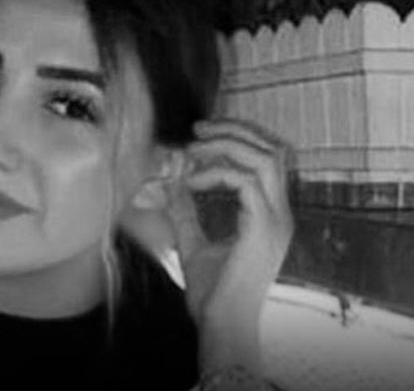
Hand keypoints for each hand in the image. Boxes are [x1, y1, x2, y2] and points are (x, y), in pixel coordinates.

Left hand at [166, 118, 294, 374]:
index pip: (268, 159)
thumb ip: (187, 213)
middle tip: (199, 129)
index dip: (236, 140)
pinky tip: (191, 183)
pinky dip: (216, 174)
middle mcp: (281, 213)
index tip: (199, 138)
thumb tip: (172, 183)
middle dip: (235, 131)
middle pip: (273, 150)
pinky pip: (247, 182)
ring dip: (227, 147)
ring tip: (194, 149)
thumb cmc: (213, 292)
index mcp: (270, 215)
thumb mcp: (195, 243)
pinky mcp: (264, 228)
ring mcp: (277, 220)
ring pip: (265, 159)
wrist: (221, 324)